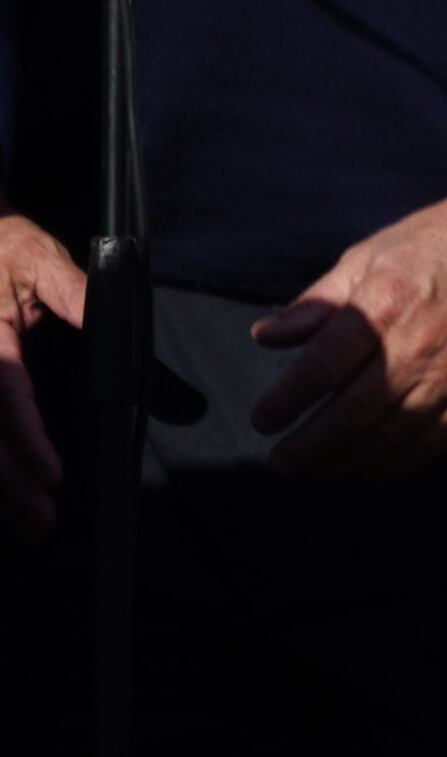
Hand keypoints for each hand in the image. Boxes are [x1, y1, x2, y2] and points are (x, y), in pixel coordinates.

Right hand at [0, 212, 83, 539]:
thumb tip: (108, 316)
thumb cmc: (8, 250)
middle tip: (43, 519)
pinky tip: (4, 500)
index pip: (5, 393)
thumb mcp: (42, 259)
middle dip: (10, 480)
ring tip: (29, 524)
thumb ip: (74, 290)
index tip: (51, 473)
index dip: (26, 437)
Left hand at [246, 184, 446, 477]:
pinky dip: (399, 463)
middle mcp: (414, 346)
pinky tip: (372, 467)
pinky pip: (434, 441)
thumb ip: (316, 302)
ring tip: (319, 469)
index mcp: (381, 307)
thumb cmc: (435, 242)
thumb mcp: (366, 257)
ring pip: (388, 438)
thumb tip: (266, 336)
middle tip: (281, 460)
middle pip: (349, 416)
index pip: (320, 371)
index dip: (284, 403)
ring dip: (346, 461)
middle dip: (307, 448)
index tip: (264, 419)